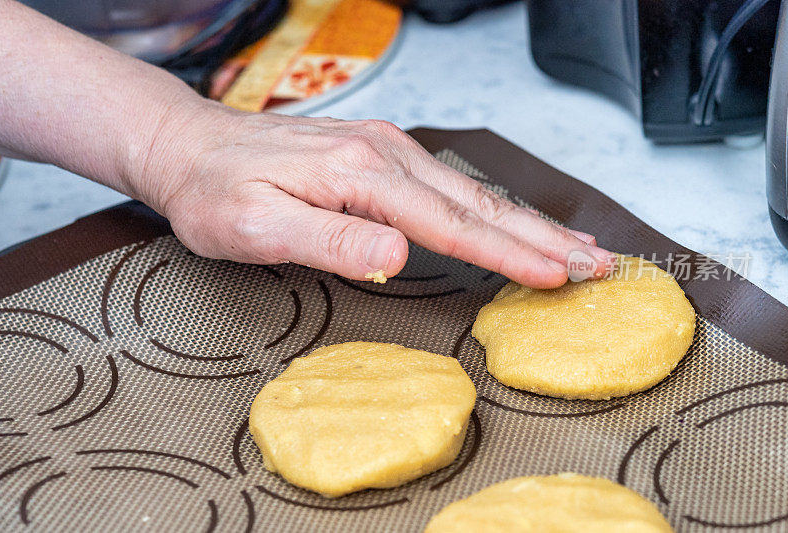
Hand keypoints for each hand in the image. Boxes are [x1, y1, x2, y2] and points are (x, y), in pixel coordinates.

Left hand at [139, 102, 613, 288]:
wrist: (190, 148)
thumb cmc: (217, 193)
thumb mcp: (259, 228)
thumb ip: (331, 241)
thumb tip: (396, 256)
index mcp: (361, 175)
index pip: (451, 225)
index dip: (508, 256)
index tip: (558, 277)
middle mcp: (383, 155)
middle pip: (478, 204)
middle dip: (542, 237)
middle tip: (597, 263)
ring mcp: (383, 150)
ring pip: (470, 192)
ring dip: (526, 222)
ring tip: (573, 247)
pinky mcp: (377, 154)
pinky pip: (447, 184)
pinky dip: (489, 208)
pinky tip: (506, 220)